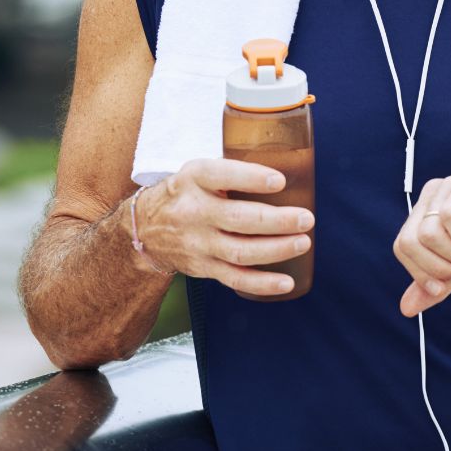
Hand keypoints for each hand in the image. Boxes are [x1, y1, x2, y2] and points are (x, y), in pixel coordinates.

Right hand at [134, 159, 314, 297]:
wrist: (145, 227)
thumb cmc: (188, 192)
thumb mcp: (198, 171)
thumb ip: (232, 171)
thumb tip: (289, 167)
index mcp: (194, 178)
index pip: (221, 174)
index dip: (251, 178)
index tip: (280, 181)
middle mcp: (193, 211)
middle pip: (238, 219)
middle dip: (276, 221)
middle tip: (306, 218)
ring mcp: (197, 243)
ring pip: (240, 251)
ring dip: (276, 250)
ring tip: (303, 242)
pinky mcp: (203, 268)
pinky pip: (235, 279)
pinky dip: (262, 284)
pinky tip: (287, 282)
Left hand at [393, 173, 450, 317]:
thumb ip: (438, 284)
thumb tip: (406, 308)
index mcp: (426, 214)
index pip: (402, 247)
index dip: (421, 273)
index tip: (448, 284)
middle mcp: (432, 198)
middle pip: (409, 242)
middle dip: (439, 268)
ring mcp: (448, 189)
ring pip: (428, 234)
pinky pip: (450, 217)